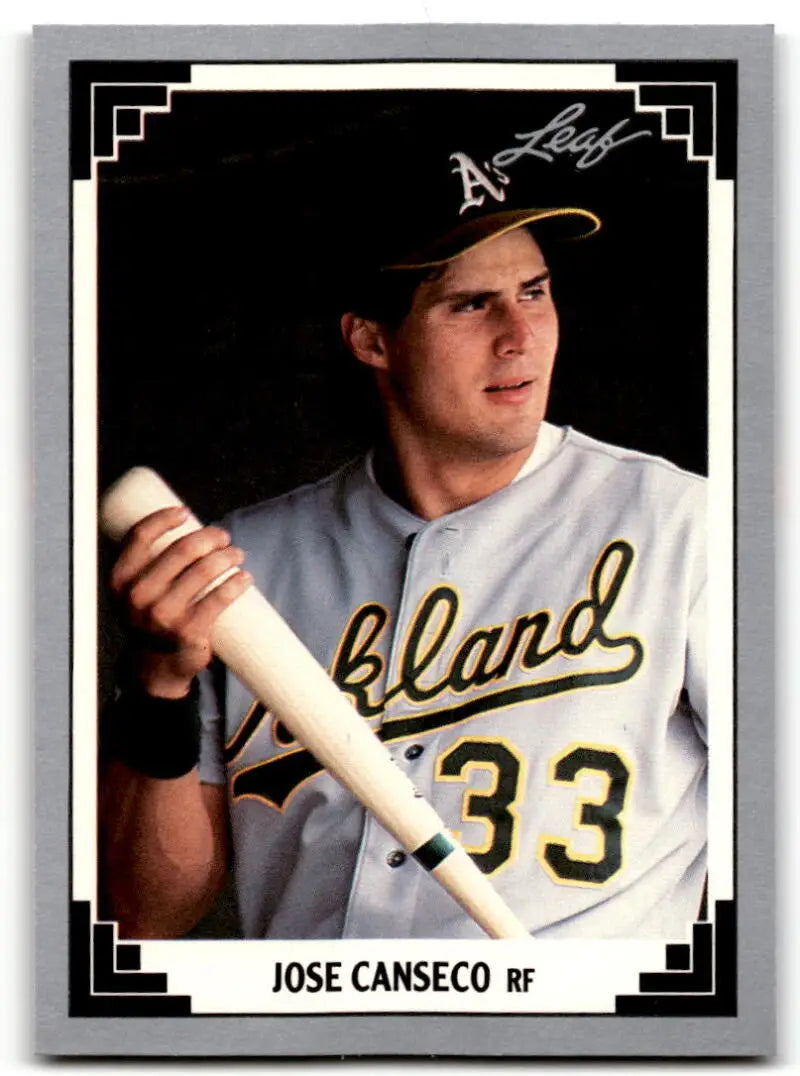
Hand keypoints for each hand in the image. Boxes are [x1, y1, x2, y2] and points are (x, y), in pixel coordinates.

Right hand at [109, 506, 251, 697]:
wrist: (155, 667)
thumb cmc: (153, 618)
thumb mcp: (137, 592)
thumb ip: (150, 565)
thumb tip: (184, 529)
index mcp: (122, 580)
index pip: (140, 536)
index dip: (164, 518)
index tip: (185, 512)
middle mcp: (139, 596)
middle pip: (181, 550)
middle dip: (209, 537)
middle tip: (224, 537)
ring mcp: (164, 615)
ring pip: (205, 570)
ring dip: (227, 556)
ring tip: (237, 554)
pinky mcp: (189, 631)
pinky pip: (219, 597)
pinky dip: (237, 583)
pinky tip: (245, 577)